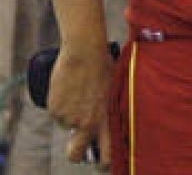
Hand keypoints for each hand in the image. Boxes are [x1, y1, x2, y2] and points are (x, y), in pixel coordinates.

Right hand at [47, 42, 113, 167]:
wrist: (85, 51)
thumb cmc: (106, 66)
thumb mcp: (115, 91)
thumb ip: (112, 109)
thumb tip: (113, 120)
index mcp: (107, 120)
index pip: (107, 154)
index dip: (104, 162)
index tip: (103, 162)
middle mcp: (87, 123)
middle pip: (75, 154)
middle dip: (76, 155)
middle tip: (79, 147)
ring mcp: (69, 118)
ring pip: (66, 126)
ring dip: (70, 116)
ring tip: (79, 92)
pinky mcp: (54, 109)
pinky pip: (56, 113)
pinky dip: (60, 105)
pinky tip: (69, 88)